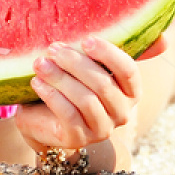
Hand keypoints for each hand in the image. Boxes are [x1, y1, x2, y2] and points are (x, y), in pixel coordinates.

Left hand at [15, 38, 140, 152]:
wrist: (45, 119)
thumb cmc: (71, 85)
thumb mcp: (87, 67)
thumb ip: (101, 53)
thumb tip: (136, 35)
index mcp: (131, 91)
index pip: (128, 71)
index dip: (109, 54)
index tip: (85, 40)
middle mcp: (122, 112)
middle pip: (103, 84)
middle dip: (76, 63)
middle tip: (53, 49)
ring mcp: (102, 129)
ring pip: (86, 100)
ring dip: (60, 78)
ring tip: (41, 63)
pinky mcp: (79, 138)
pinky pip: (69, 115)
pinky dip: (52, 95)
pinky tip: (37, 82)